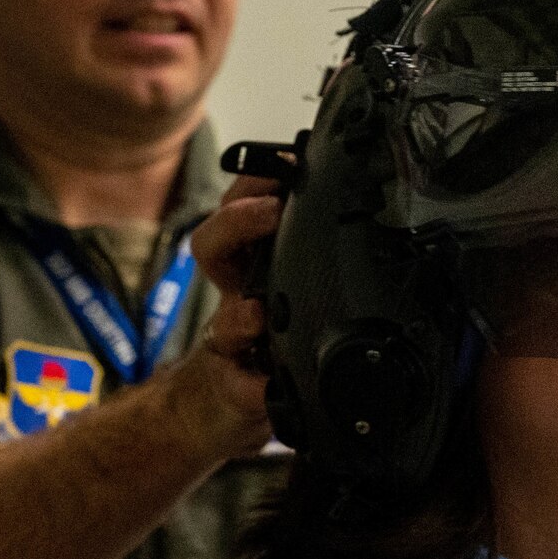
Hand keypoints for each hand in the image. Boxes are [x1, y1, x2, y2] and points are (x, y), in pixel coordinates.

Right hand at [160, 176, 283, 460]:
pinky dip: (251, 387)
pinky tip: (264, 387)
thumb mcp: (289, 274)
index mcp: (255, 259)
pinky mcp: (234, 387)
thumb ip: (309, 239)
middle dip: (237, 222)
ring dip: (241, 314)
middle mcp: (237, 294)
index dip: (259, 179)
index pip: (244, 205)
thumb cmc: (266, 328)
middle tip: (270, 211)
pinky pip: (238, 385)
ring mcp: (230, 341)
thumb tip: (343, 185)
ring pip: (223, 317)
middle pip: (214, 245)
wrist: (225, 399)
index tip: (288, 160)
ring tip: (258, 313)